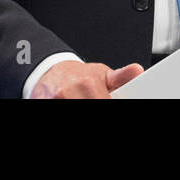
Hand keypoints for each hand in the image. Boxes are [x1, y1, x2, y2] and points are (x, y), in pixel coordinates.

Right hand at [29, 61, 143, 98]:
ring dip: (81, 106)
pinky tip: (73, 100)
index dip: (109, 101)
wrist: (51, 71)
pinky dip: (66, 105)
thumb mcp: (101, 73)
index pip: (105, 102)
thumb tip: (137, 70)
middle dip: (96, 104)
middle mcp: (70, 92)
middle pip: (91, 105)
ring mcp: (56, 99)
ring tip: (84, 99)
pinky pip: (56, 108)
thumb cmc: (79, 75)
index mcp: (88, 84)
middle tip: (95, 98)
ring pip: (76, 108)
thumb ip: (121, 76)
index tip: (109, 99)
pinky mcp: (43, 102)